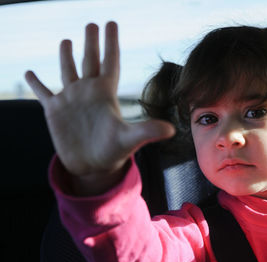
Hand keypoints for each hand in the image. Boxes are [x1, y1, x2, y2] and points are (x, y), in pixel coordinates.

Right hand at [25, 22, 174, 193]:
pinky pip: (43, 92)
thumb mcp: (130, 139)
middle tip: (91, 23)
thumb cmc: (114, 151)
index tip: (111, 23)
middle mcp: (88, 91)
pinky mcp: (54, 111)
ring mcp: (71, 99)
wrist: (93, 166)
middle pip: (89, 60)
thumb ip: (147, 131)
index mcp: (106, 93)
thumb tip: (172, 129)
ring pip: (67, 70)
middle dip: (90, 42)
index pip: (110, 61)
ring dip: (65, 56)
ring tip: (66, 41)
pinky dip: (35, 83)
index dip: (111, 42)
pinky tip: (28, 73)